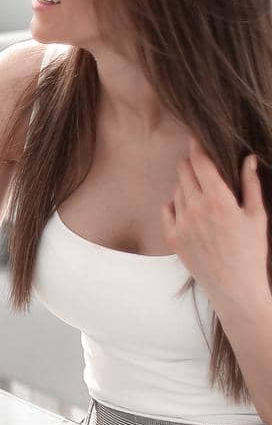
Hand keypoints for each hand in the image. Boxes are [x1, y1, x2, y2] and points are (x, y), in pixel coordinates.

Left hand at [163, 145, 269, 314]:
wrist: (235, 287)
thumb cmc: (252, 251)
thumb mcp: (257, 215)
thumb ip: (250, 184)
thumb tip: (248, 158)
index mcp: (219, 200)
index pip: (201, 163)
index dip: (196, 147)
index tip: (194, 137)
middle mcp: (195, 208)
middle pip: (184, 173)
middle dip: (192, 165)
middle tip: (201, 166)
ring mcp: (181, 223)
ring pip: (176, 190)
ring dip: (186, 186)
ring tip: (203, 194)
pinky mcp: (172, 237)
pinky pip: (167, 210)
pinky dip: (175, 204)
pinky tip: (189, 209)